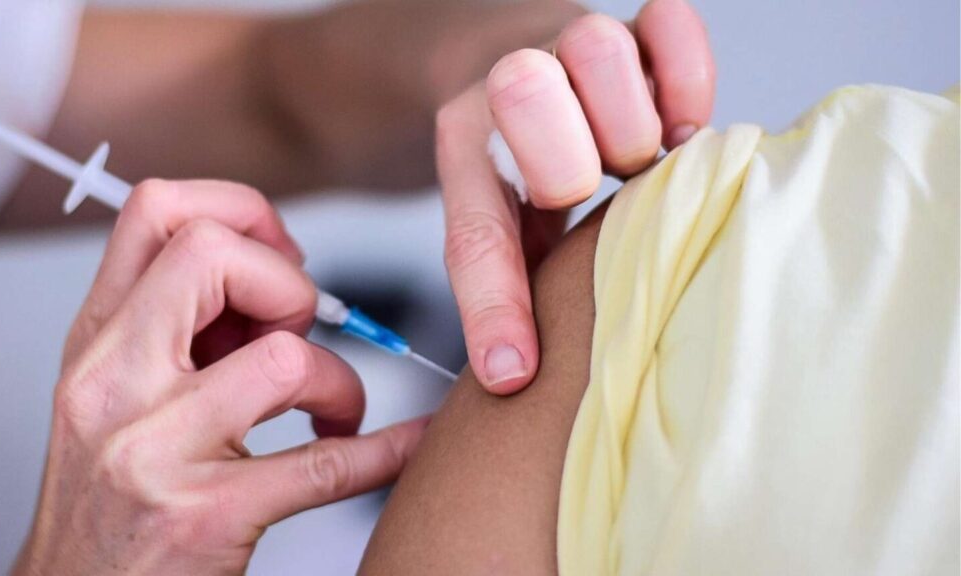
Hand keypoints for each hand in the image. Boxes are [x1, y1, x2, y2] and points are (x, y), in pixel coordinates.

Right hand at [14, 180, 427, 574]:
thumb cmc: (110, 498)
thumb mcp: (116, 394)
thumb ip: (178, 325)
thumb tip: (274, 273)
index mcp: (97, 340)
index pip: (156, 210)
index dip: (242, 211)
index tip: (284, 256)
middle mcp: (114, 382)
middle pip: (212, 254)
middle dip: (289, 283)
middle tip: (303, 331)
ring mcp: (155, 450)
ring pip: (286, 359)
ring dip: (340, 380)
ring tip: (335, 410)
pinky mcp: (205, 517)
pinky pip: (327, 464)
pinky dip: (387, 449)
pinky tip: (405, 444)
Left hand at [436, 1, 714, 393]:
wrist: (515, 60)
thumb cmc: (518, 165)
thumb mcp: (499, 224)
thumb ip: (510, 277)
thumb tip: (516, 372)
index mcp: (466, 143)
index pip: (473, 230)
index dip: (494, 307)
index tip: (514, 372)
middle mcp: (512, 77)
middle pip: (525, 93)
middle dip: (569, 163)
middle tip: (596, 192)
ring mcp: (574, 40)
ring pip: (600, 53)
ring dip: (630, 124)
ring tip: (640, 160)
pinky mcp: (638, 24)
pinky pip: (671, 24)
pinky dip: (685, 76)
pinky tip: (680, 122)